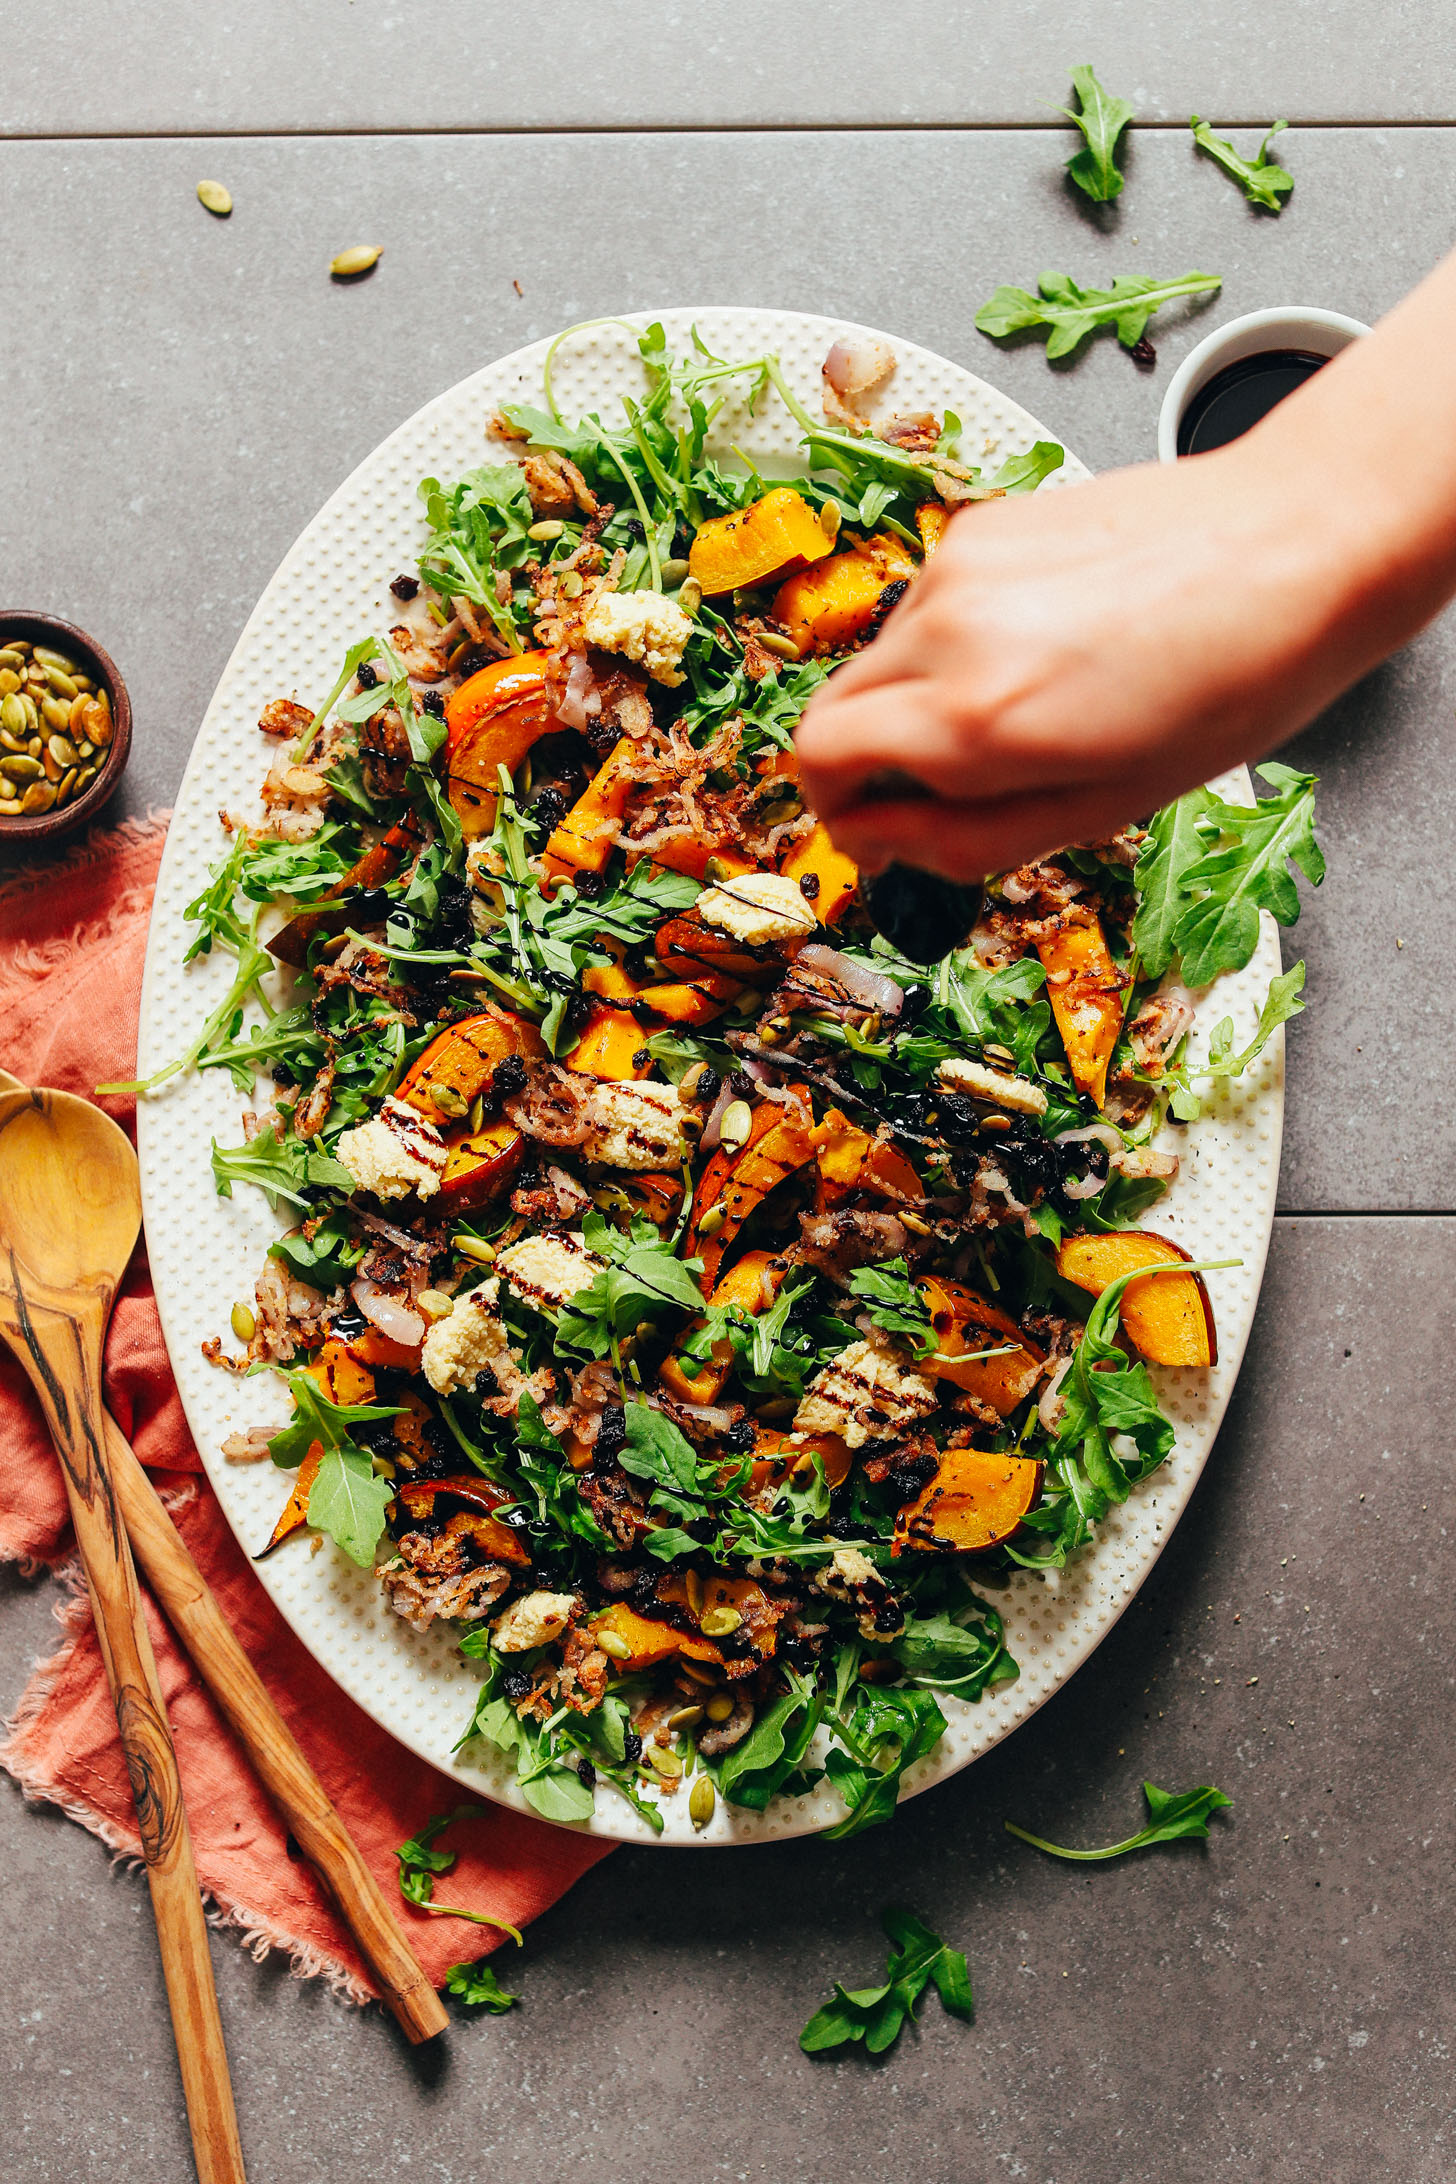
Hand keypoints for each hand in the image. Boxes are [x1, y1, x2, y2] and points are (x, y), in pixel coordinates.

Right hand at [793, 434, 1389, 881]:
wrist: (1297, 543)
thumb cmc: (1231, 681)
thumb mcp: (1101, 808)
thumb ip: (967, 839)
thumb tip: (883, 844)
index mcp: (974, 716)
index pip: (820, 763)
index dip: (839, 814)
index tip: (878, 835)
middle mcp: (946, 629)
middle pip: (832, 709)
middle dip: (867, 764)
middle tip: (939, 793)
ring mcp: (958, 566)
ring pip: (881, 660)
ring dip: (916, 703)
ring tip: (1023, 713)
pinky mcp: (983, 526)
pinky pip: (928, 609)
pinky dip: (954, 647)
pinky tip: (1044, 652)